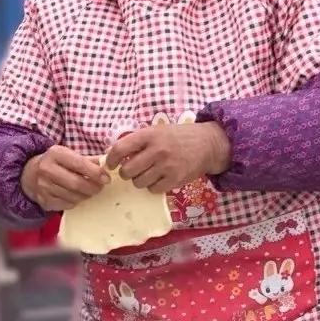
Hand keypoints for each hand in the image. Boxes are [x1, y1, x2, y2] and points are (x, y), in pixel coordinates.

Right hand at [21, 145, 108, 210]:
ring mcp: (43, 186)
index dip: (96, 173)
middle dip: (93, 187)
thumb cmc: (56, 163)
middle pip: (77, 183)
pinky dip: (76, 201)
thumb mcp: (68, 155)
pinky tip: (77, 196)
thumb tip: (106, 164)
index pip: (80, 164)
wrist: (28, 174)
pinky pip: (67, 204)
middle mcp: (47, 169)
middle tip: (100, 187)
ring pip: (73, 196)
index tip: (106, 178)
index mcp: (56, 154)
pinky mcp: (44, 200)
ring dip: (86, 195)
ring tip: (89, 191)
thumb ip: (88, 160)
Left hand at [106, 122, 230, 193]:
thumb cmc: (179, 137)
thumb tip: (115, 155)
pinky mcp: (175, 179)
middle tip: (132, 171)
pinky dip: (153, 187)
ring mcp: (166, 166)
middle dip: (126, 173)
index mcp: (149, 135)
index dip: (111, 159)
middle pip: (127, 170)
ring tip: (148, 174)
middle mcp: (157, 150)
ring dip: (140, 180)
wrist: (208, 144)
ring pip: (139, 182)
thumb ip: (139, 141)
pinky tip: (159, 179)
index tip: (111, 164)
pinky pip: (153, 189)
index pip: (120, 148)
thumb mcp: (158, 131)